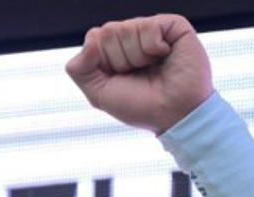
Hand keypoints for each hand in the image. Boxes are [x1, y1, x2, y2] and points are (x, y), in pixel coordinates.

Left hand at [65, 15, 212, 134]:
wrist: (174, 114)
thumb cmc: (140, 106)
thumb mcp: (98, 94)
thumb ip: (80, 69)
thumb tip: (91, 39)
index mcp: (112, 51)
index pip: (94, 37)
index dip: (103, 62)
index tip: (119, 79)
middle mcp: (130, 37)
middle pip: (107, 32)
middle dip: (119, 60)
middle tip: (138, 74)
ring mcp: (151, 29)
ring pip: (127, 28)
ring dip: (137, 57)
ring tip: (153, 68)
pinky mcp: (172, 25)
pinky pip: (148, 26)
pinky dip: (153, 48)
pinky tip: (164, 57)